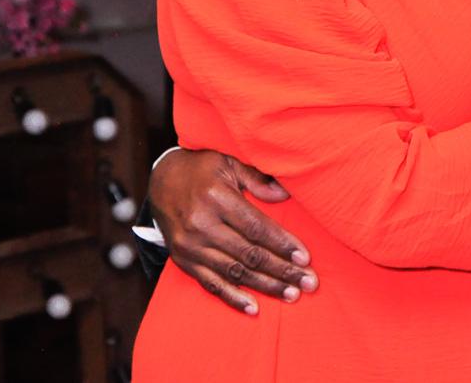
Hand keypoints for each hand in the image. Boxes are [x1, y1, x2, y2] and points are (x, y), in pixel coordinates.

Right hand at [150, 148, 317, 314]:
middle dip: (282, 270)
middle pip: (249, 254)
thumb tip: (284, 195)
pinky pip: (210, 283)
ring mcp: (190, 245)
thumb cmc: (204, 168)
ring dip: (265, 286)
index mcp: (217, 197)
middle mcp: (201, 224)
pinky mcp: (183, 260)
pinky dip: (233, 298)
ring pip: (234, 272)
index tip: (304, 258)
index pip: (256, 227)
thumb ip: (257, 179)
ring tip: (291, 294)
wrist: (162, 179)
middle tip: (308, 282)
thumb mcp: (230, 162)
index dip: (282, 244)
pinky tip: (254, 308)